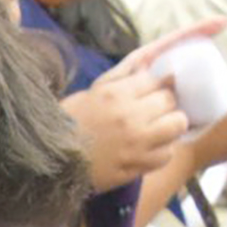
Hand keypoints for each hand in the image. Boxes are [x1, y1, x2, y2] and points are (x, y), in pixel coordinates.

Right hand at [63, 72, 189, 192]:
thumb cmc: (67, 124)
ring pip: (176, 126)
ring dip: (169, 127)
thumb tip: (150, 60)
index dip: (154, 85)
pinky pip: (166, 155)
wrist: (50, 166)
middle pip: (170, 101)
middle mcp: (130, 117)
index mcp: (116, 94)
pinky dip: (160, 152)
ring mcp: (135, 144)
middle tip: (152, 112)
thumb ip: (122, 77)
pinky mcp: (135, 167)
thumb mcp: (91, 92)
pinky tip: (148, 150)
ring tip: (157, 130)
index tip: (148, 92)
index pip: (156, 79)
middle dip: (163, 104)